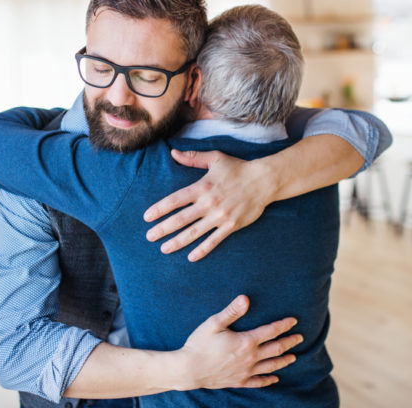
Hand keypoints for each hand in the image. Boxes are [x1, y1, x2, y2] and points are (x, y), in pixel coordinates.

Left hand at [144, 150, 277, 261]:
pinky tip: (191, 257)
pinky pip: (214, 241)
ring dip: (177, 242)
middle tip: (149, 237)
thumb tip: (173, 153)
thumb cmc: (238, 168)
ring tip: (164, 249)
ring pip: (194, 233)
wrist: (264, 180)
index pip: (175, 200)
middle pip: (180, 219)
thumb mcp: (215, 158)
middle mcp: (209, 203)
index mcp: (202, 187)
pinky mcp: (231, 225)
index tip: (147, 217)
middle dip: (162, 229)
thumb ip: (193, 158)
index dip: (159, 209)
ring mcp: (220, 216)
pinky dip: (202, 250)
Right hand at [177, 295, 301, 389]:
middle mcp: (250, 358)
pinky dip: (268, 380)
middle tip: (300, 338)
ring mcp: (245, 371)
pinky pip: (258, 382)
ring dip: (283, 360)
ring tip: (293, 357)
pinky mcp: (239, 381)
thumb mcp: (214, 323)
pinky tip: (275, 378)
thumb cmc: (199, 344)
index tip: (294, 321)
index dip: (283, 325)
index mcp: (246, 341)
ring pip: (270, 366)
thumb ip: (232, 311)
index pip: (270, 331)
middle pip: (275, 349)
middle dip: (289, 342)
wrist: (189, 369)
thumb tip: (246, 298)